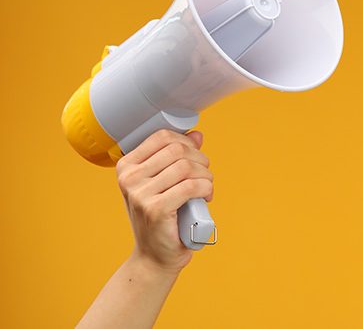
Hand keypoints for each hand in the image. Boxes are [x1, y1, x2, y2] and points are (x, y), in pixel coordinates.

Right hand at [116, 129, 212, 273]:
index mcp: (127, 167)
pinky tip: (205, 197)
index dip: (187, 143)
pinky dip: (206, 188)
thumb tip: (197, 135)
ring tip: (205, 188)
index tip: (194, 159)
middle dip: (200, 161)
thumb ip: (178, 157)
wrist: (155, 255)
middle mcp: (129, 178)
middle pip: (178, 150)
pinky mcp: (156, 209)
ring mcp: (140, 194)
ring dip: (206, 176)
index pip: (163, 137)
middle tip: (204, 177)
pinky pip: (191, 187)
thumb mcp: (164, 182)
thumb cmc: (162, 216)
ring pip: (187, 167)